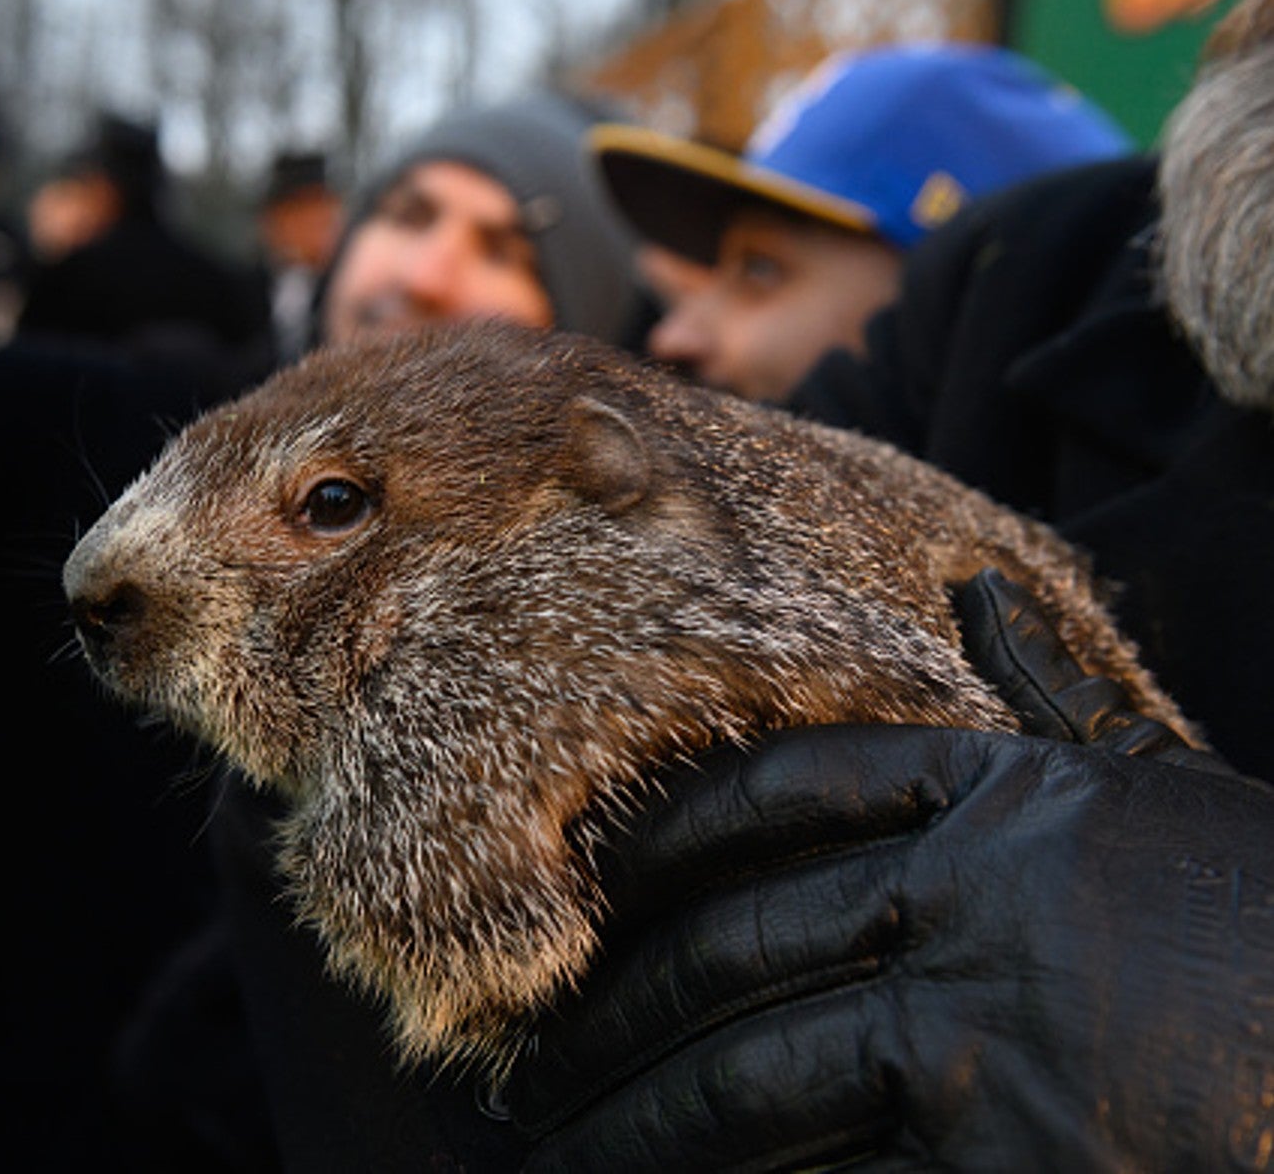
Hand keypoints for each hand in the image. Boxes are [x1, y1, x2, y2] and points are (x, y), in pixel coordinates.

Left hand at [508, 572, 1273, 1171]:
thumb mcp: (1168, 790)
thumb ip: (1055, 700)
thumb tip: (980, 587)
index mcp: (998, 805)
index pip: (783, 795)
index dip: (672, 835)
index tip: (601, 878)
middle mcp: (964, 912)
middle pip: (728, 954)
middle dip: (614, 1018)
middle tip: (534, 1067)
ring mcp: (975, 1047)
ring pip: (746, 1085)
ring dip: (638, 1127)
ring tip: (564, 1150)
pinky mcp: (995, 1168)